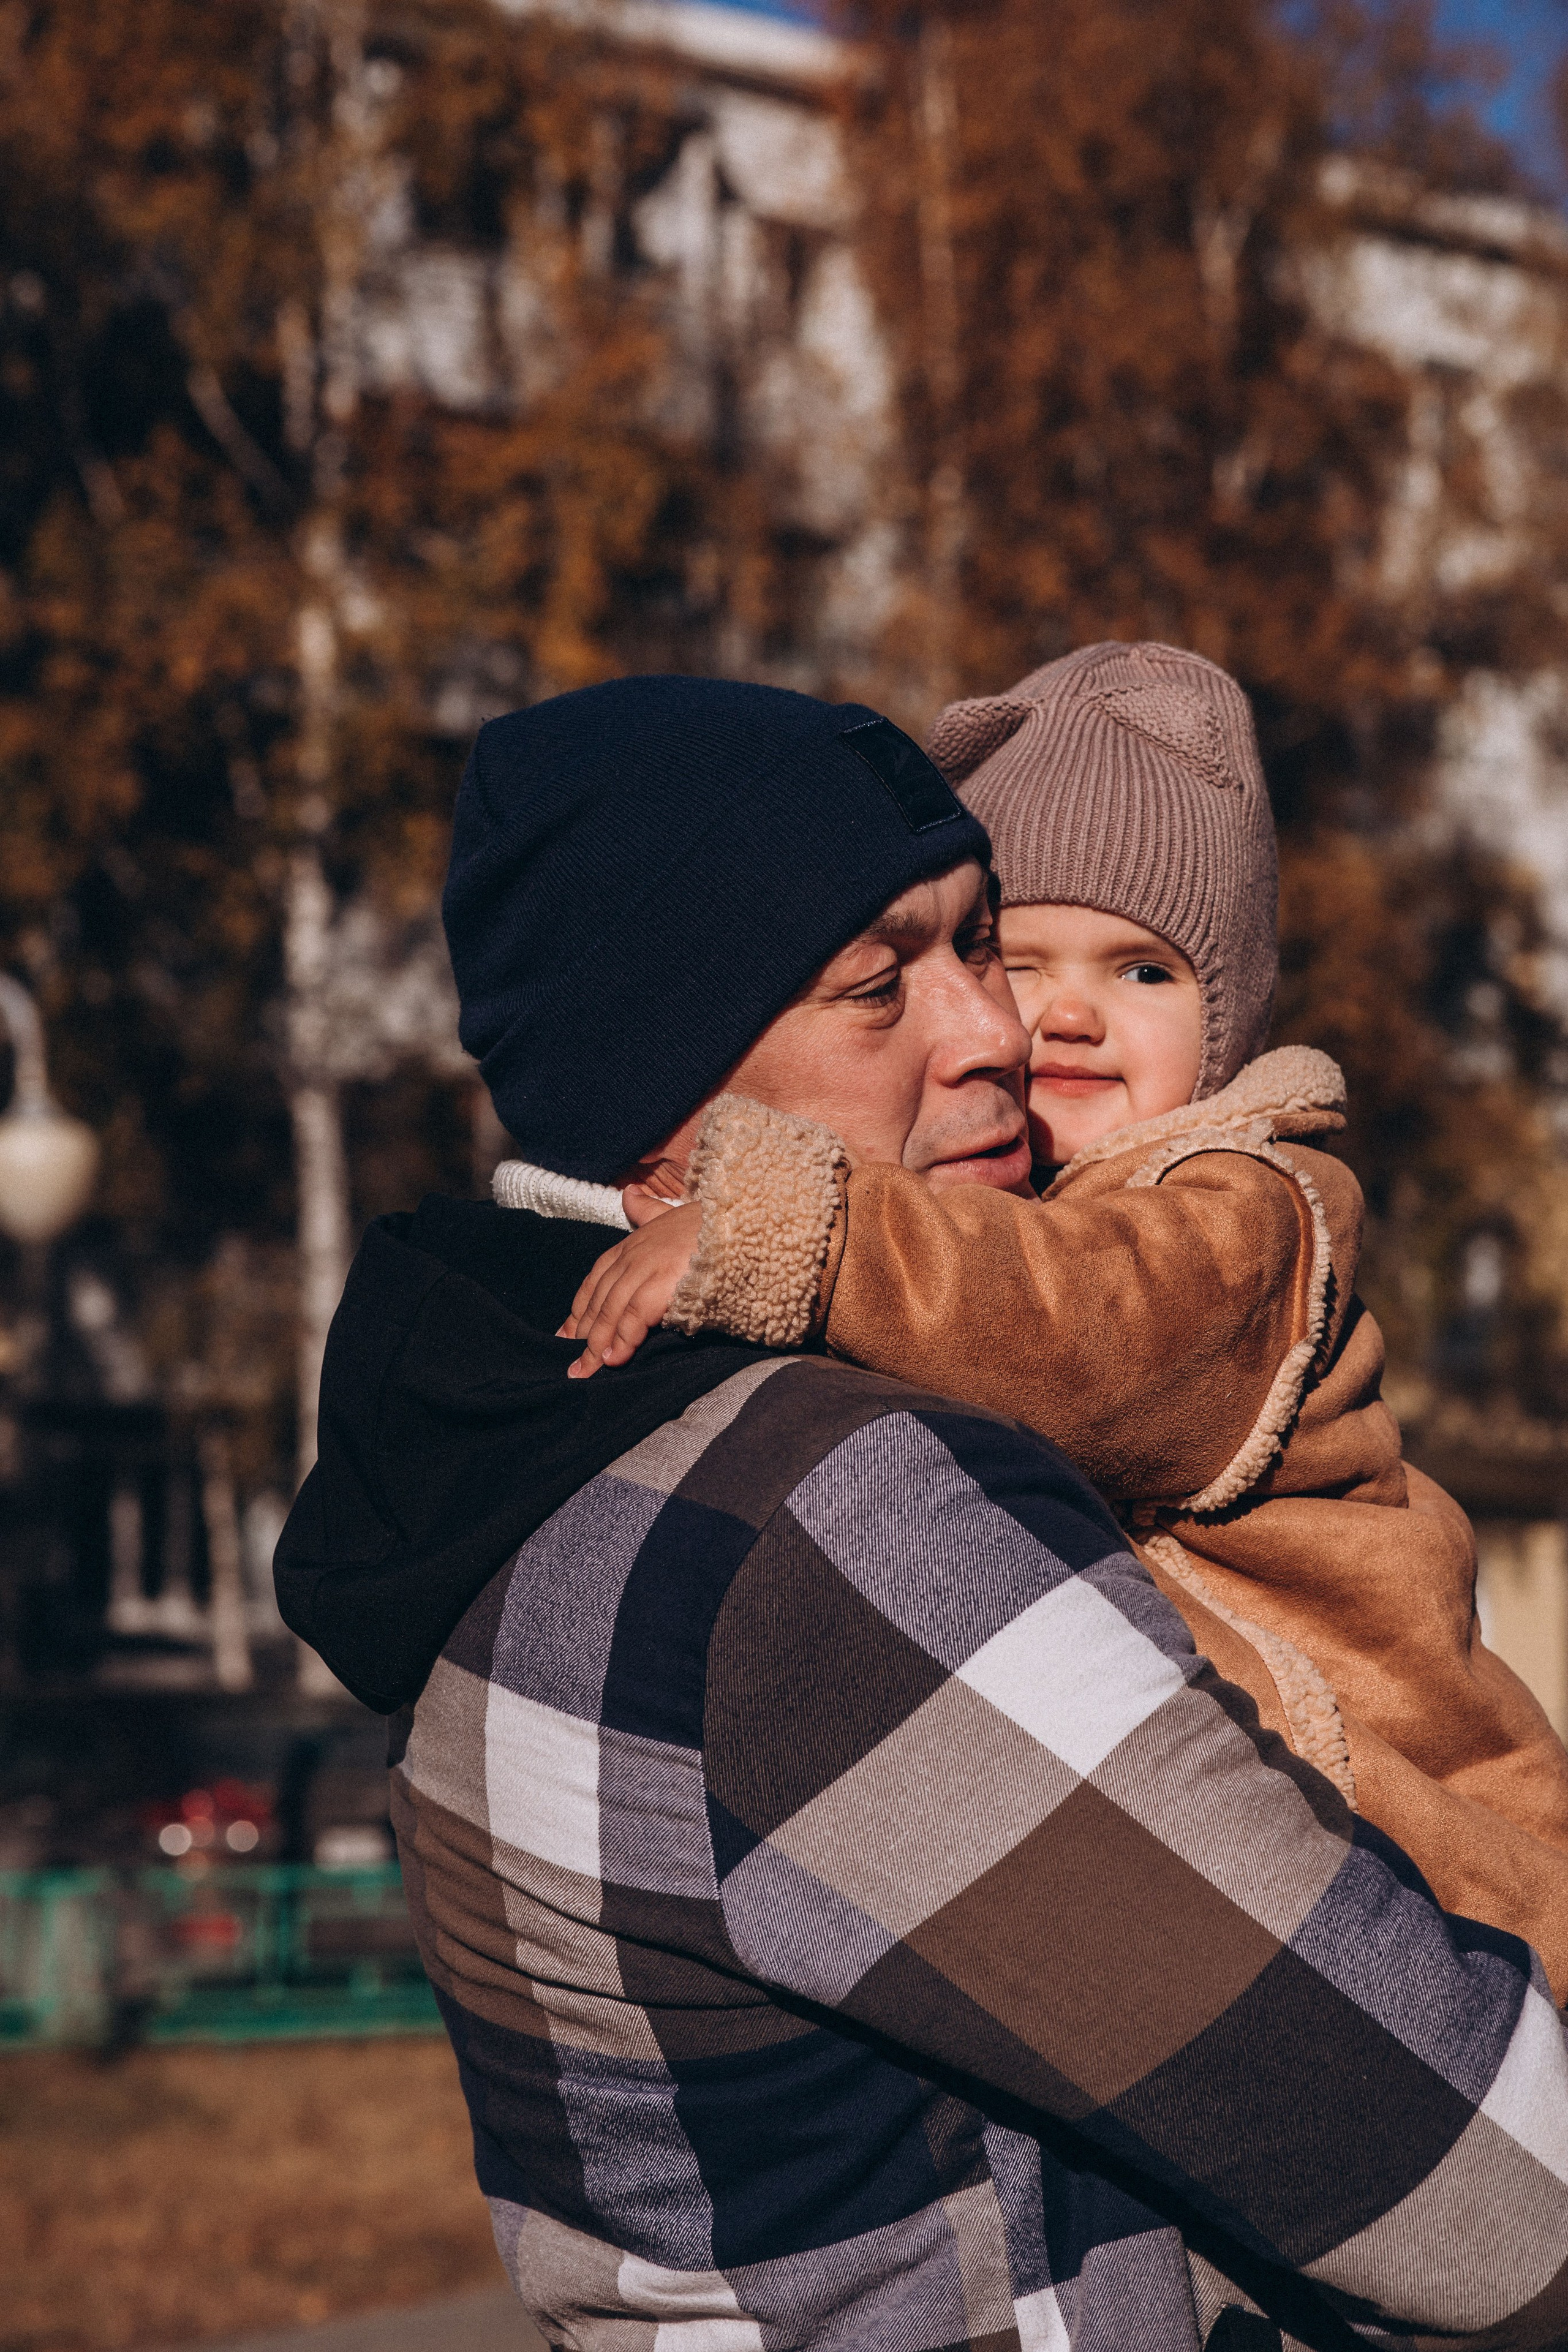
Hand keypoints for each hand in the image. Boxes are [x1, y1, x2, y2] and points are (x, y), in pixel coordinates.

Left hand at [558, 1198, 701, 1377]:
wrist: (742, 1223)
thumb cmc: (711, 1223)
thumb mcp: (671, 1214)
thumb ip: (647, 1210)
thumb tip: (629, 1194)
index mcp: (632, 1242)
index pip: (595, 1279)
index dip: (579, 1310)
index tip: (567, 1335)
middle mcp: (633, 1254)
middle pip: (598, 1300)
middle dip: (582, 1334)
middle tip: (573, 1366)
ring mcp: (646, 1268)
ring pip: (611, 1311)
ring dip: (597, 1345)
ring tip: (587, 1372)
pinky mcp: (662, 1284)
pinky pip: (634, 1318)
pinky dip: (623, 1340)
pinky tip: (615, 1359)